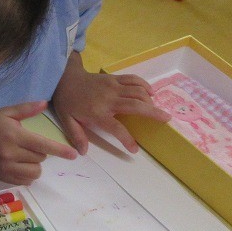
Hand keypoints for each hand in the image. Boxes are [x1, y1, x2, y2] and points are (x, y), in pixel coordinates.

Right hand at [0, 101, 77, 184]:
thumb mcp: (6, 112)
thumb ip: (26, 109)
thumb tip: (45, 104)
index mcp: (14, 136)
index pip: (42, 145)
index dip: (60, 150)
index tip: (73, 155)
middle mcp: (10, 153)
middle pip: (40, 158)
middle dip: (41, 152)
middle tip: (28, 144)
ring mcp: (6, 168)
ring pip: (35, 171)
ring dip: (35, 165)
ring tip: (26, 157)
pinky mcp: (2, 177)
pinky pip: (25, 180)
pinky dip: (28, 174)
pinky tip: (20, 165)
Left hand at [51, 59, 168, 154]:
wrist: (65, 78)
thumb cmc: (67, 102)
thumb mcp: (67, 121)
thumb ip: (77, 136)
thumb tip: (83, 152)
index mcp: (97, 113)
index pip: (116, 128)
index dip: (127, 139)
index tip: (134, 149)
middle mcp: (109, 99)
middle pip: (135, 105)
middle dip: (153, 113)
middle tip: (166, 119)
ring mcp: (113, 86)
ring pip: (137, 91)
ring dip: (150, 100)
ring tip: (157, 109)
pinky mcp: (115, 78)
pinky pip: (133, 79)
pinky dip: (144, 85)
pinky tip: (151, 93)